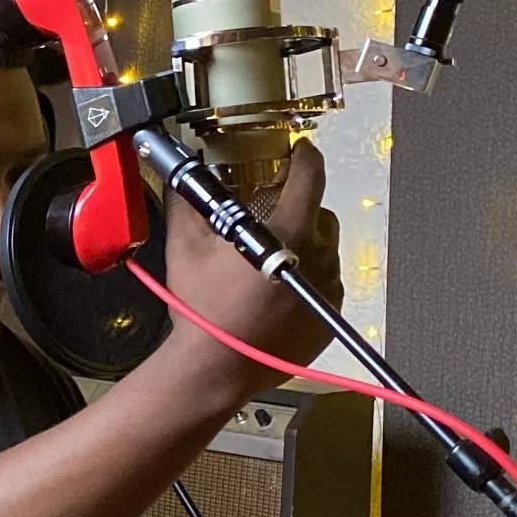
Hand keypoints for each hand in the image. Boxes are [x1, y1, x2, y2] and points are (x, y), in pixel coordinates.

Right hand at [157, 139, 341, 391]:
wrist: (217, 367)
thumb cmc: (203, 309)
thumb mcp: (186, 246)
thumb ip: (190, 201)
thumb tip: (185, 175)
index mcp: (289, 231)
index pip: (311, 175)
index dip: (305, 155)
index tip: (299, 149)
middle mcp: (319, 256)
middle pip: (318, 214)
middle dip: (296, 210)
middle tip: (267, 220)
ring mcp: (329, 288)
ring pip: (324, 250)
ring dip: (302, 247)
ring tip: (269, 262)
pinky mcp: (331, 316)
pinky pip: (325, 283)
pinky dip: (307, 280)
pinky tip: (277, 292)